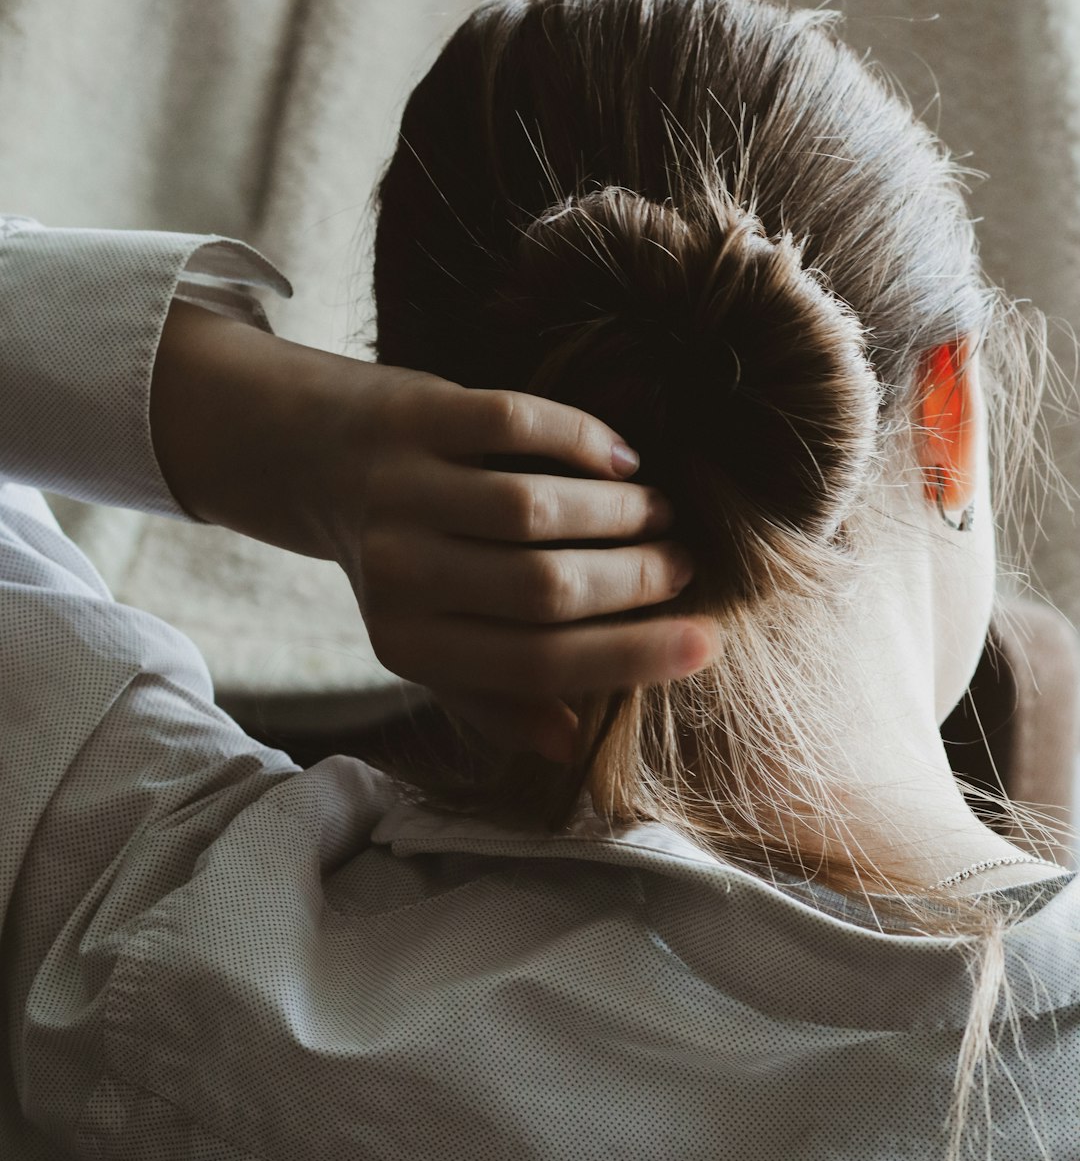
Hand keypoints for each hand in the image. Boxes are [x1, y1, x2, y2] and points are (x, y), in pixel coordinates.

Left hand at [151, 302, 714, 761]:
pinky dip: (584, 440)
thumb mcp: (431, 640)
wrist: (309, 455)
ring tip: (659, 511)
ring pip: (536, 510)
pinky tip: (623, 457)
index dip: (631, 655)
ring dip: (618, 512)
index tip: (706, 642)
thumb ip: (493, 696)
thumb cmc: (400, 561)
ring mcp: (400, 489)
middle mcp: (396, 572)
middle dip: (635, 579)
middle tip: (682, 563)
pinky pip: (519, 424)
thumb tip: (573, 746)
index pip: (538, 665)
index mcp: (405, 645)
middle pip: (545, 589)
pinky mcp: (413, 414)